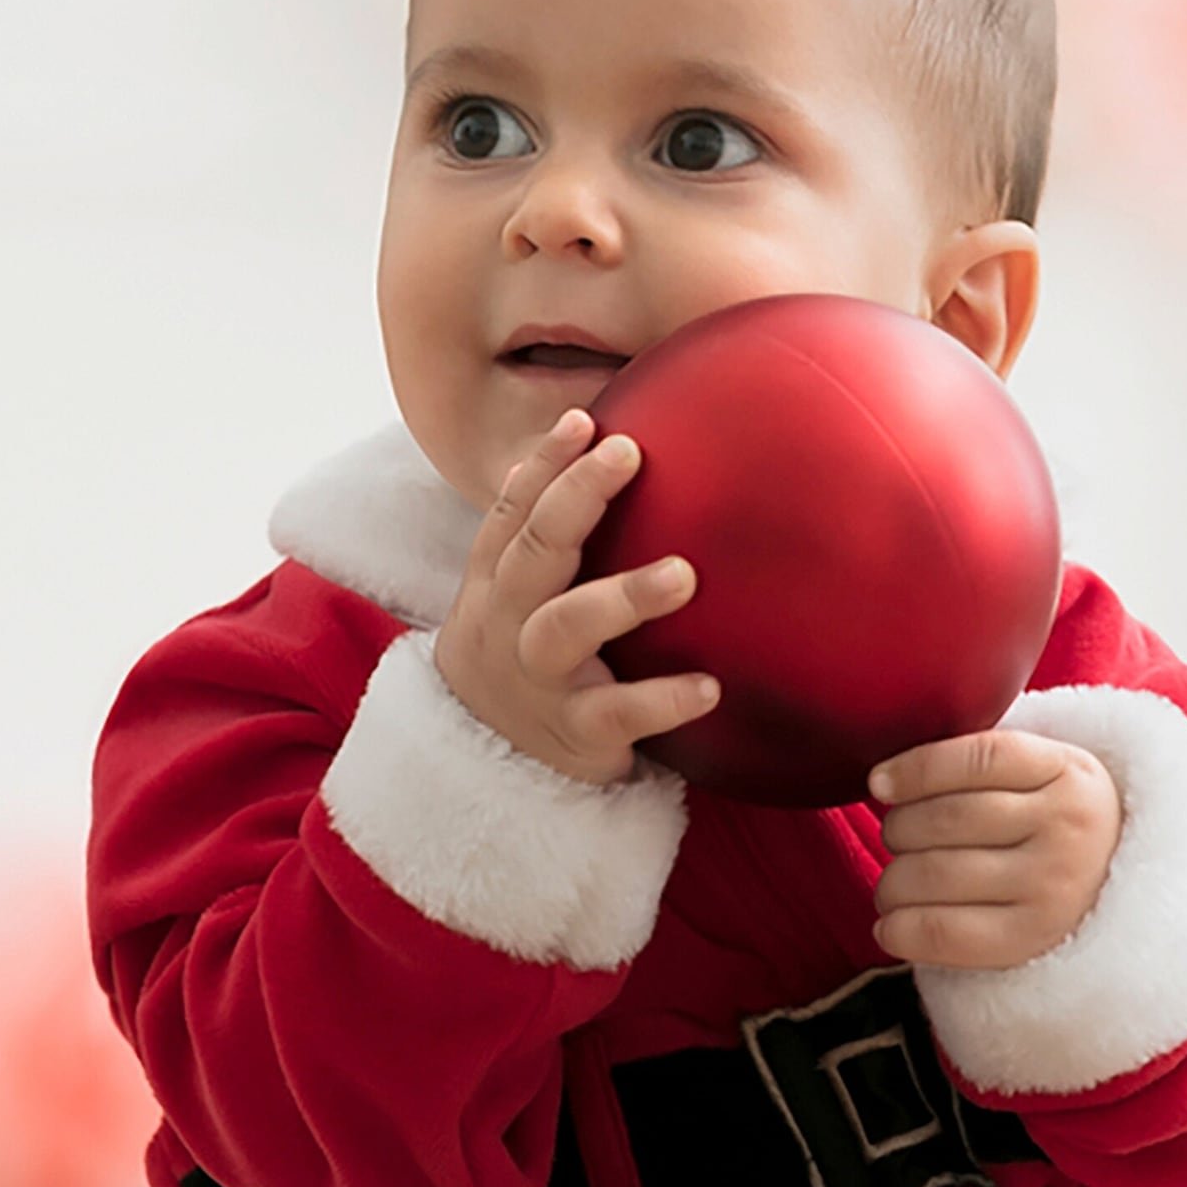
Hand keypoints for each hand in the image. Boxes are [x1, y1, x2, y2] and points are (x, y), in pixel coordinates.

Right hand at [432, 408, 718, 786]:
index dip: (546, 464)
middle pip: (536, 549)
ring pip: (568, 626)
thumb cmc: (523, 657)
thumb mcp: (516, 597)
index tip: (586, 420)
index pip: (513, 511)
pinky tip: (710, 686)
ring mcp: (540, 678)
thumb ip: (551, 538)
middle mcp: (509, 622)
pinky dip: (664, 699)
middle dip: (578, 496)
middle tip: (628, 453)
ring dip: (625, 595)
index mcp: (497, 581)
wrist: (477, 765)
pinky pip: (619, 713)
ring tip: (683, 575)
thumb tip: (609, 445)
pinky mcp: (576, 732)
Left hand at [868, 729, 1122, 970]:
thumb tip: (885, 780)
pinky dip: (901, 929)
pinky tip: (891, 925)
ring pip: (937, 873)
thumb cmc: (1053, 826)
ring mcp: (1052, 887)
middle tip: (895, 839)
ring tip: (893, 885)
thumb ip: (984, 763)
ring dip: (892, 882)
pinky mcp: (1032, 940)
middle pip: (947, 819)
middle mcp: (1067, 829)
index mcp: (1070, 772)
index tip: (879, 783)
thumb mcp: (1045, 775)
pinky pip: (944, 931)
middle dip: (898, 829)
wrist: (1119, 891)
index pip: (980, 758)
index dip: (917, 768)